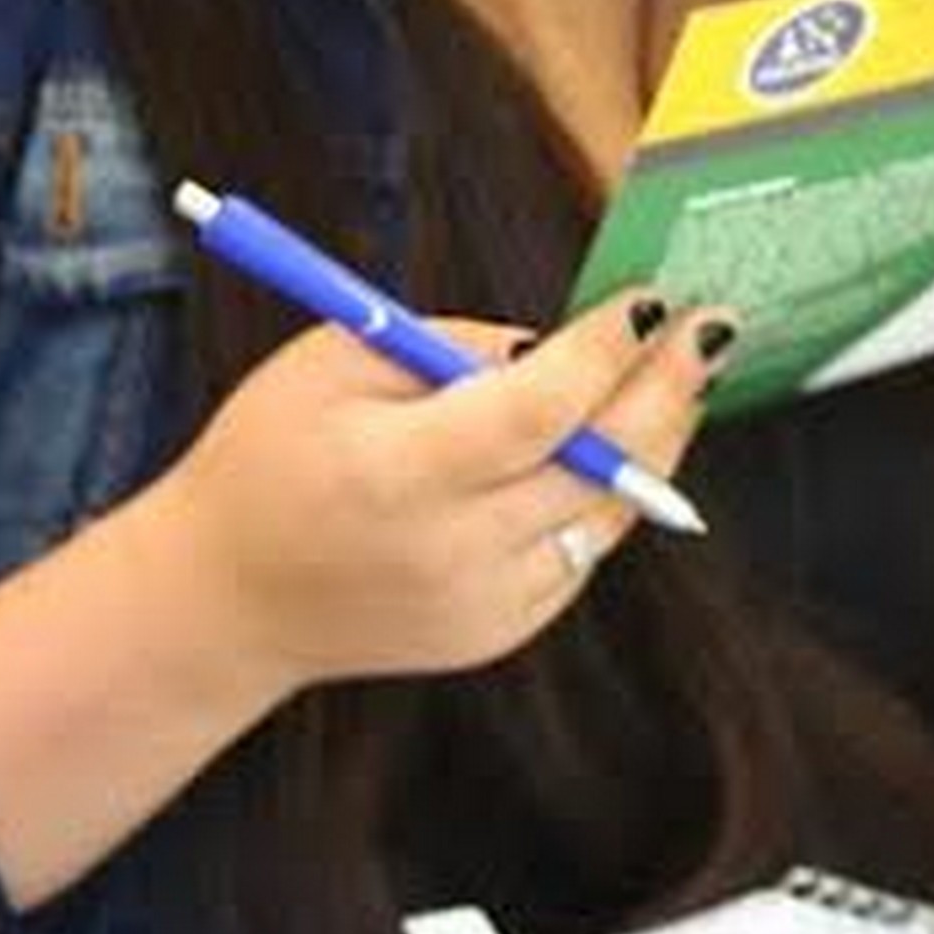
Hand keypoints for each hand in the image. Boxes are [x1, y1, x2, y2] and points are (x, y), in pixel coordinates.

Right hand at [123, 290, 733, 697]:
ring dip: (656, 441)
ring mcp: (480, 604)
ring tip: (682, 374)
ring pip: (607, 514)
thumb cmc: (271, 453)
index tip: (650, 299)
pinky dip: (607, 495)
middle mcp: (448, 552)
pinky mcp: (497, 633)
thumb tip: (565, 342)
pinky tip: (621, 442)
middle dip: (666, 392)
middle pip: (597, 469)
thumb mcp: (335, 362)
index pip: (535, 414)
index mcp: (395, 477)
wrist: (223, 599)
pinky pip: (582, 551)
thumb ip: (454, 346)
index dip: (605, 354)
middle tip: (710, 328)